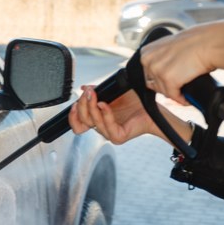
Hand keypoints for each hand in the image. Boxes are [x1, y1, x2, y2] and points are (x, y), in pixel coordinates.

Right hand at [68, 84, 192, 146]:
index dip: (73, 115)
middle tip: (88, 92)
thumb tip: (84, 88)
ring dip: (92, 107)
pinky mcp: (118, 136)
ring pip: (93, 122)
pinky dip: (105, 113)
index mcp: (98, 121)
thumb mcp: (110, 93)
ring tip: (95, 95)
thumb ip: (97, 91)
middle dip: (82, 105)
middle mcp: (102, 128)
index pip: (78, 125)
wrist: (151, 106)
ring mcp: (110, 134)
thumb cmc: (134, 101)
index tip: (74, 103)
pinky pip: (107, 126)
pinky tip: (105, 104)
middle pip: (82, 121)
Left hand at [140, 20, 223, 103]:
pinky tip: (187, 99)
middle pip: (153, 84)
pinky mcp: (168, 80)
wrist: (208, 43)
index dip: (159, 79)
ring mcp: (157, 71)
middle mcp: (148, 61)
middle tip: (178, 87)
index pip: (147, 73)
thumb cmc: (195, 42)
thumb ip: (161, 57)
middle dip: (165, 87)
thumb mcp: (170, 46)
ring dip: (174, 94)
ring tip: (184, 92)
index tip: (168, 82)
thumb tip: (163, 70)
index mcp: (146, 52)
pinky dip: (181, 100)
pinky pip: (173, 96)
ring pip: (163, 91)